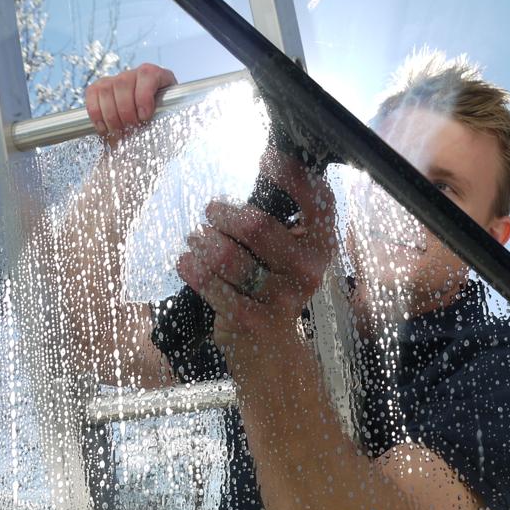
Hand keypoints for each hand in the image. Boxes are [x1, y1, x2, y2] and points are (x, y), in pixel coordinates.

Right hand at [84, 63, 176, 145]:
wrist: (147, 133)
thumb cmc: (163, 126)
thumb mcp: (174, 123)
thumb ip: (175, 121)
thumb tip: (179, 129)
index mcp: (158, 77)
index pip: (148, 74)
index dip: (143, 95)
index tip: (144, 116)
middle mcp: (136, 75)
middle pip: (123, 82)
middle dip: (125, 109)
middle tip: (130, 128)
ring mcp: (116, 80)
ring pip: (106, 88)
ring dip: (110, 114)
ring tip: (118, 131)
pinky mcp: (100, 88)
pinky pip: (92, 93)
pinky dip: (95, 112)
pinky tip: (103, 128)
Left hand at [176, 148, 336, 349]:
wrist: (272, 352)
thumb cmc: (273, 288)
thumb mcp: (288, 254)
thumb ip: (282, 220)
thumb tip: (258, 167)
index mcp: (323, 245)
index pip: (317, 198)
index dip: (290, 173)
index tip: (265, 157)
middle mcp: (309, 270)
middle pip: (256, 225)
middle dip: (223, 214)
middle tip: (211, 210)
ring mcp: (282, 297)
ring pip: (228, 256)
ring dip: (203, 242)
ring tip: (195, 238)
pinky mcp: (253, 320)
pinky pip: (212, 285)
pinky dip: (193, 270)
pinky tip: (186, 262)